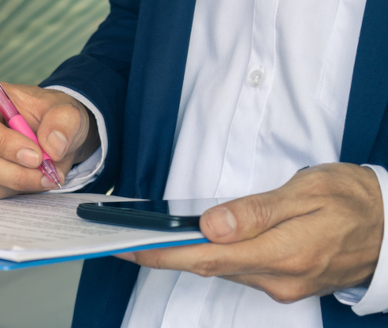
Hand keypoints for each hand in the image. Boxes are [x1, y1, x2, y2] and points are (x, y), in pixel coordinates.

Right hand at [0, 82, 99, 199]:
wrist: (50, 136)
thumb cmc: (49, 118)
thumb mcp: (67, 111)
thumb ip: (63, 122)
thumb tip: (52, 146)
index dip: (3, 144)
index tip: (35, 156)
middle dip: (15, 173)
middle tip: (46, 173)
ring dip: (12, 187)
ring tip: (37, 178)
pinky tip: (17, 190)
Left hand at [118, 163, 384, 302]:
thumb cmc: (354, 198)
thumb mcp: (309, 190)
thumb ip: (258, 211)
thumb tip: (212, 226)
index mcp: (288, 252)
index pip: (209, 257)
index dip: (164, 254)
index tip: (129, 248)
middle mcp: (282, 277)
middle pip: (208, 267)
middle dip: (162, 256)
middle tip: (121, 243)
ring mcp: (283, 286)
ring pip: (221, 271)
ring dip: (184, 257)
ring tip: (144, 240)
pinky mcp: (284, 285)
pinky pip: (237, 271)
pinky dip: (210, 258)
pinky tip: (191, 245)